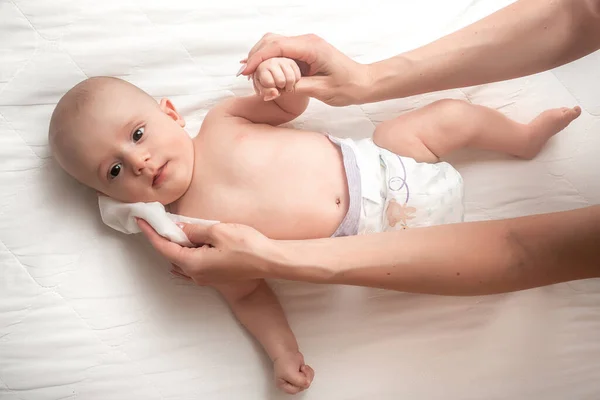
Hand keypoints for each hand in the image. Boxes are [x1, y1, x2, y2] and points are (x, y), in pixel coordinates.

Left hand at [137, 219, 277, 284]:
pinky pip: (195, 262)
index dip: (150, 233)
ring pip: (184, 258)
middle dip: (164, 237)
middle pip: (172, 254)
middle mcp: (196, 273)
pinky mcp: (216, 275)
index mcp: (193, 263)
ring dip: (178, 244)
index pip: (164, 247)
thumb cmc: (247, 247)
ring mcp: (206, 277)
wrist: (270, 262)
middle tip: (157, 220)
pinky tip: (195, 240)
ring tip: (176, 228)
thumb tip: (179, 229)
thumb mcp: (218, 232)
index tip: (140, 220)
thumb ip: (195, 230)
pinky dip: (189, 250)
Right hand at [239, 33, 370, 105]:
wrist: (364, 82)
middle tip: (243, 73)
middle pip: (272, 41)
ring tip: (249, 73)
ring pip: (275, 44)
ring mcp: (306, 45)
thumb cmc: (348, 86)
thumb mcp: (323, 90)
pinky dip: (270, 60)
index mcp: (311, 47)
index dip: (258, 58)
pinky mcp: (306, 53)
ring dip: (261, 56)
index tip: (246, 71)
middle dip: (255, 55)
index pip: (277, 47)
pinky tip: (261, 71)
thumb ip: (299, 87)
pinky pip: (283, 52)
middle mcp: (307, 41)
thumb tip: (278, 88)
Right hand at [273, 351, 314, 394]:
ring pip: (307, 382)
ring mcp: (296, 380)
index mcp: (283, 386)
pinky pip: (309, 377)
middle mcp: (289, 384)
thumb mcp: (291, 374)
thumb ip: (300, 381)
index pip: (295, 390)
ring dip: (307, 374)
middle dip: (304, 377)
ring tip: (302, 368)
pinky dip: (309, 372)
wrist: (287, 350)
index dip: (299, 383)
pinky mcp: (301, 375)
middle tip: (301, 370)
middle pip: (302, 387)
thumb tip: (307, 383)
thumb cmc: (285, 361)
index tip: (299, 374)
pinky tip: (304, 367)